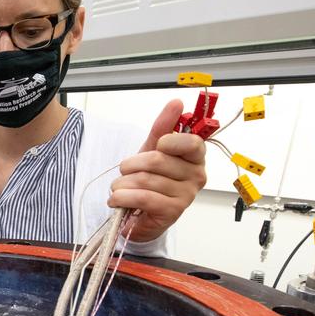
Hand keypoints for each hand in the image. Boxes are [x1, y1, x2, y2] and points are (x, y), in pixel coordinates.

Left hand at [108, 99, 207, 242]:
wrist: (140, 212)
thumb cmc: (150, 179)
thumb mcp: (153, 149)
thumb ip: (163, 126)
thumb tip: (176, 103)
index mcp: (196, 157)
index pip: (191, 143)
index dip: (170, 141)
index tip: (158, 144)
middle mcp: (196, 176)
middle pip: (158, 160)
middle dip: (131, 164)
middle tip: (124, 170)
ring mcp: (186, 196)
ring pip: (146, 180)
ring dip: (123, 183)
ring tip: (120, 187)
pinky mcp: (172, 212)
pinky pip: (143, 197)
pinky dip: (122, 197)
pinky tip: (117, 199)